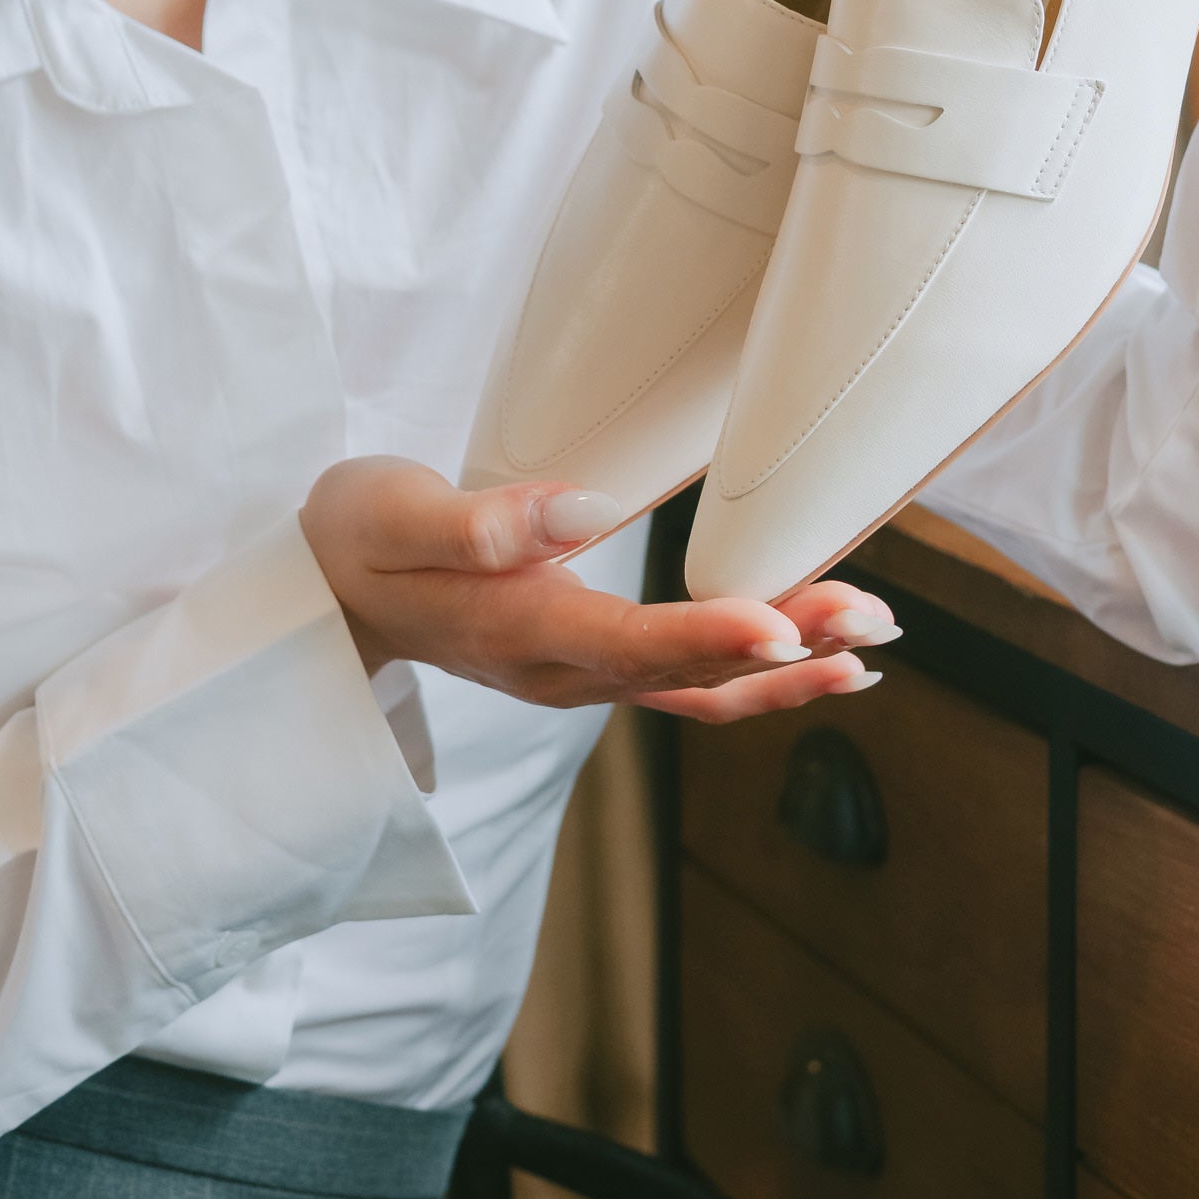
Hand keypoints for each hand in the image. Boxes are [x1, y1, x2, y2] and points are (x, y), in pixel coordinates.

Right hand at [299, 462, 892, 725]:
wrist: (324, 589)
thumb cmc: (355, 537)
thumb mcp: (392, 510)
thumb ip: (481, 519)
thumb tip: (582, 511)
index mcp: (512, 632)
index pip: (625, 642)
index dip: (709, 637)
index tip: (783, 625)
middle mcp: (557, 671)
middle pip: (686, 672)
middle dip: (788, 649)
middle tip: (872, 617)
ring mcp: (578, 677)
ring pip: (700, 688)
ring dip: (792, 669)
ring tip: (874, 639)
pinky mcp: (591, 664)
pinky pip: (688, 687)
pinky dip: (761, 679)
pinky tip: (826, 663)